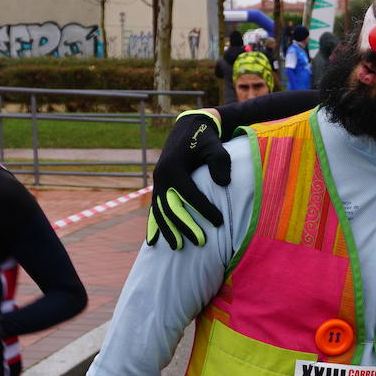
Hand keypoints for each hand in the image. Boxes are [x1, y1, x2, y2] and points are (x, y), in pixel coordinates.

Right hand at [147, 109, 230, 249]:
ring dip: (168, 230)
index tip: (219, 222)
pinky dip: (154, 225)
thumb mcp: (216, 147)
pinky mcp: (159, 186)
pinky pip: (155, 209)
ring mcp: (158, 182)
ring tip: (178, 247)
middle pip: (172, 207)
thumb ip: (220, 163)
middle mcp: (161, 176)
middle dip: (185, 226)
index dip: (204, 209)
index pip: (190, 194)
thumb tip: (222, 184)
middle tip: (201, 243)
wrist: (189, 128)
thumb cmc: (206, 140)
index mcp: (174, 167)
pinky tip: (153, 243)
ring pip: (160, 211)